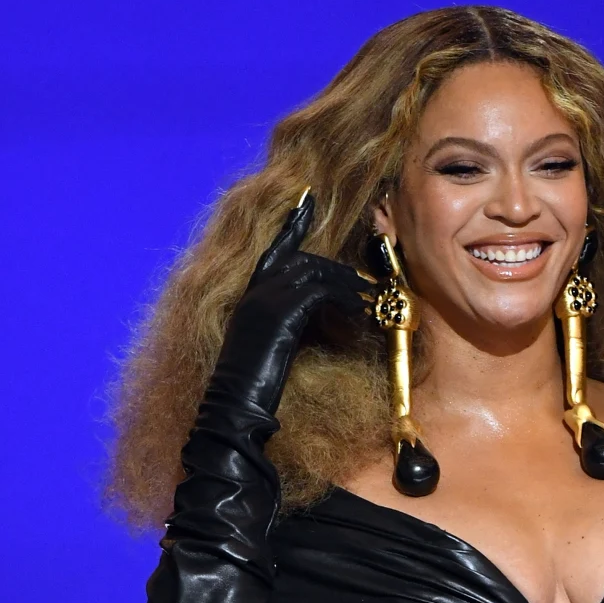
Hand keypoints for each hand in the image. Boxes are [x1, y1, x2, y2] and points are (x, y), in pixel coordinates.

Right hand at [207, 190, 370, 417]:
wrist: (235, 403)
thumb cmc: (252, 384)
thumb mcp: (270, 345)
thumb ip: (286, 322)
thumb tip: (316, 314)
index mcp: (250, 295)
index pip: (274, 249)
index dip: (291, 224)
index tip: (307, 199)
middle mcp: (256, 290)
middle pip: (304, 261)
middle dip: (338, 270)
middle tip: (364, 283)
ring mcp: (266, 299)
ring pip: (315, 273)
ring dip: (346, 285)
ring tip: (368, 299)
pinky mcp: (280, 314)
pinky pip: (321, 293)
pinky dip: (344, 301)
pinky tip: (359, 313)